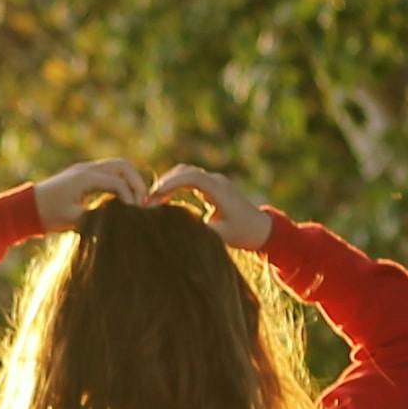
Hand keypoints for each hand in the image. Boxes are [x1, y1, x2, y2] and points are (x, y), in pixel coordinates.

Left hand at [32, 156, 146, 230]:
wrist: (26, 208)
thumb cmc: (47, 215)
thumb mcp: (73, 220)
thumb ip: (97, 218)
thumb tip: (121, 220)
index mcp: (85, 178)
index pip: (118, 182)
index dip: (131, 198)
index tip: (136, 214)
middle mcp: (87, 169)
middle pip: (123, 166)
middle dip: (137, 182)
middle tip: (143, 203)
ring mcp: (85, 169)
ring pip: (117, 166)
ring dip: (130, 180)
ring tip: (136, 201)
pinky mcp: (83, 174)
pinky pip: (109, 172)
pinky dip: (121, 181)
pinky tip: (123, 199)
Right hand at [149, 162, 273, 248]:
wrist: (261, 229)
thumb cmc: (243, 233)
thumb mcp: (220, 236)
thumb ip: (199, 232)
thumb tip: (175, 232)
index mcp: (220, 190)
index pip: (192, 177)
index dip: (171, 184)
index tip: (154, 196)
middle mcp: (216, 181)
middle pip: (185, 171)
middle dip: (164, 183)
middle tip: (147, 201)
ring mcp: (214, 182)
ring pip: (185, 173)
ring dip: (168, 183)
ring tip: (152, 201)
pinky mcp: (211, 187)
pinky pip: (188, 180)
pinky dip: (174, 186)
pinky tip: (163, 200)